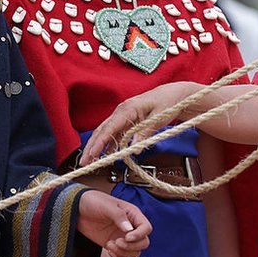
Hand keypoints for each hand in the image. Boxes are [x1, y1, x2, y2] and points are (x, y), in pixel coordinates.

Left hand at [77, 191, 151, 256]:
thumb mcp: (106, 205)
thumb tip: (129, 229)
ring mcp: (122, 237)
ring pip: (135, 252)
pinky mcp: (114, 245)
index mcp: (132, 214)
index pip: (146, 228)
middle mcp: (130, 226)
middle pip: (143, 243)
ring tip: (110, 244)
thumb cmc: (92, 202)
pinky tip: (108, 249)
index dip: (139, 235)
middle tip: (117, 242)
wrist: (77, 210)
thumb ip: (119, 216)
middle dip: (131, 246)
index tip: (127, 237)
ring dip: (123, 252)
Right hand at [79, 82, 200, 165]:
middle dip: (91, 147)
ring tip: (90, 162)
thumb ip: (145, 133)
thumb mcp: (159, 118)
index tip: (92, 154)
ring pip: (105, 133)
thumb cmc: (167, 102)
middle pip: (102, 130)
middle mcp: (121, 111)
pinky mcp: (127, 121)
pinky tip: (105, 155)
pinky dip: (108, 145)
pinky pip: (114, 134)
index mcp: (128, 108)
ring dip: (97, 147)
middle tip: (83, 162)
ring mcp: (123, 116)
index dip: (99, 142)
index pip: (109, 127)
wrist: (174, 93)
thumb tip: (135, 149)